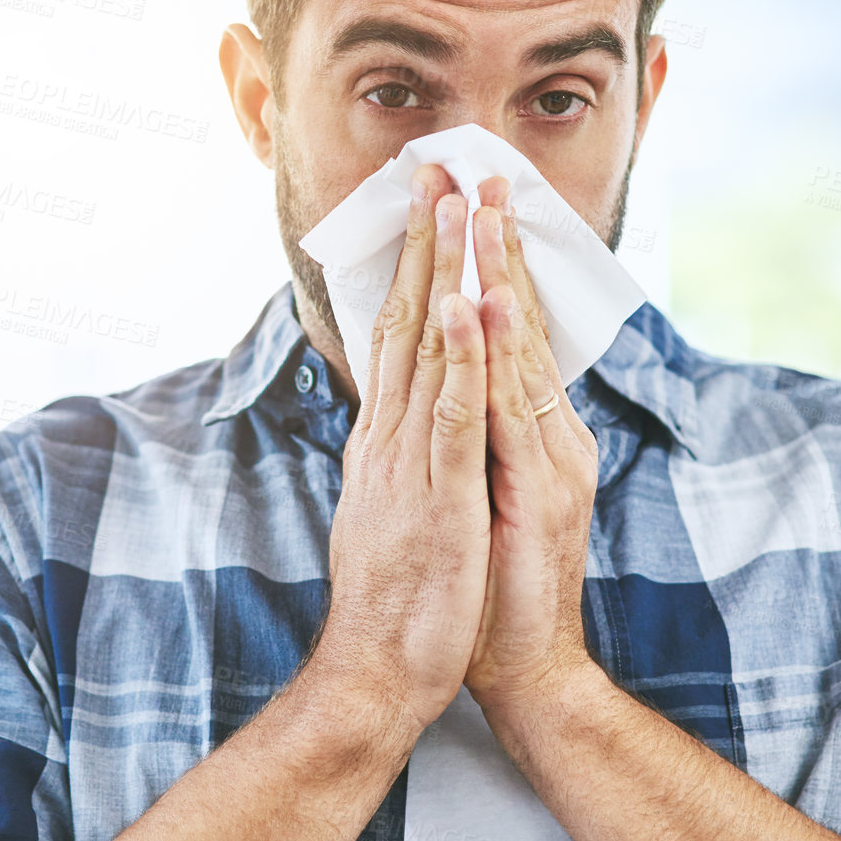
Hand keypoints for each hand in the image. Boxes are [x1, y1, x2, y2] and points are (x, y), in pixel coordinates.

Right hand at [309, 164, 492, 733]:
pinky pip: (446, 413)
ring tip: (453, 203)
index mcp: (387, 438)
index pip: (400, 334)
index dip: (416, 266)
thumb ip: (399, 451)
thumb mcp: (398, 505)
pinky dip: (453, 355)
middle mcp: (390, 436)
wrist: (380, 672)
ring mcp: (409, 460)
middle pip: (407, 320)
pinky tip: (459, 304)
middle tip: (438, 168)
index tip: (430, 205)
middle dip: (426, 242)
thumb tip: (402, 411)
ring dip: (440, 272)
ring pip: (426, 348)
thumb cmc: (401, 596)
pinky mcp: (435, 494)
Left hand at [464, 178, 601, 708]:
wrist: (524, 668)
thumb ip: (478, 440)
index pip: (504, 332)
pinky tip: (481, 303)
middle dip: (494, 245)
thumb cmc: (494, 586)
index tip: (465, 203)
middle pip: (515, 323)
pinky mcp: (536, 489)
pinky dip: (494, 352)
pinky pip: (506, 409)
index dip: (486, 266)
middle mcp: (545, 432)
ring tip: (483, 209)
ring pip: (516, 350)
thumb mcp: (481, 496)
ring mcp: (546, 457)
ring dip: (497, 275)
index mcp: (528, 430)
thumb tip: (456, 392)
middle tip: (479, 172)